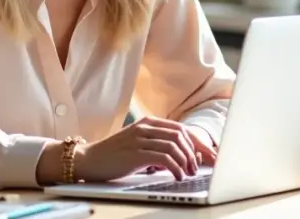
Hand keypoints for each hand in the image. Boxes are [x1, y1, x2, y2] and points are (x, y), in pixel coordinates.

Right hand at [74, 116, 215, 181]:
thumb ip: (159, 147)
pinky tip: (177, 176)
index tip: (210, 156)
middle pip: (181, 135)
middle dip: (195, 152)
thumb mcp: (139, 146)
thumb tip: (185, 158)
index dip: (199, 143)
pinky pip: (164, 157)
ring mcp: (140, 138)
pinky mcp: (136, 152)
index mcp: (148, 123)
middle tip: (198, 168)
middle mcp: (146, 127)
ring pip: (175, 146)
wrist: (89, 160)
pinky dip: (175, 167)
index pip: (181, 129)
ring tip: (188, 173)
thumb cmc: (114, 156)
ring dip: (186, 161)